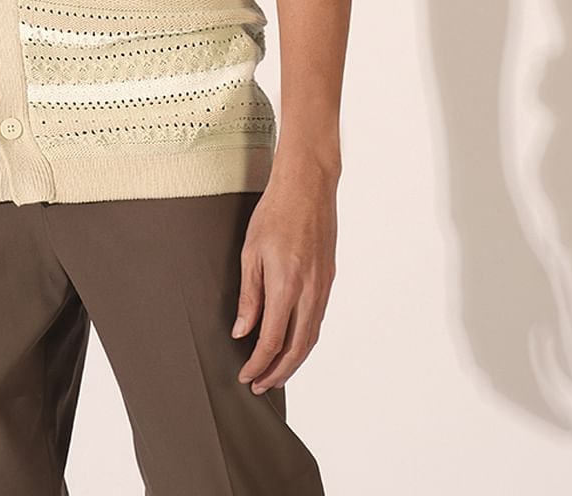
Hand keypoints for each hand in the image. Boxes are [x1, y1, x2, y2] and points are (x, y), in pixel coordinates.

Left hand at [231, 162, 337, 393]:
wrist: (308, 185)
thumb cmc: (275, 212)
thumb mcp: (251, 252)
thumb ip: (249, 296)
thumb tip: (242, 331)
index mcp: (286, 284)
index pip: (272, 340)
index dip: (258, 364)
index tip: (245, 375)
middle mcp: (310, 290)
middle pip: (297, 349)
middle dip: (278, 373)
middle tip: (260, 385)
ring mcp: (323, 286)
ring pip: (312, 337)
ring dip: (294, 360)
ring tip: (275, 372)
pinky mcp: (329, 278)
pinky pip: (318, 319)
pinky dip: (305, 339)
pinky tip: (292, 341)